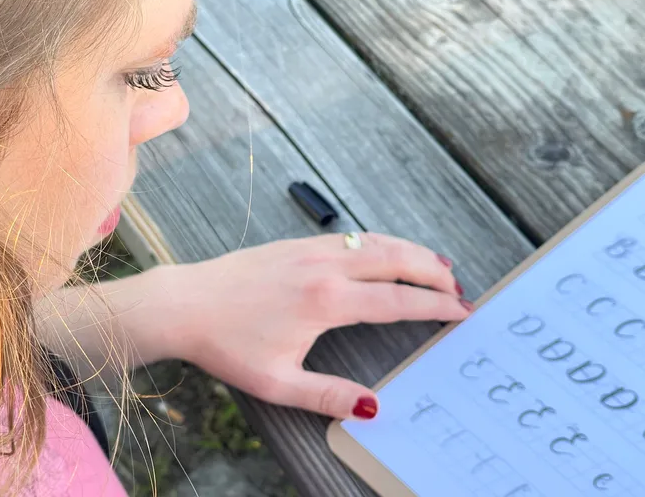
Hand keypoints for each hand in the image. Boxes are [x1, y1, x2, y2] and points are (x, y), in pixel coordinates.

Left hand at [158, 232, 470, 419]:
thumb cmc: (226, 344)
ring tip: (439, 266)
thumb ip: (328, 395)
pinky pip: (353, 237)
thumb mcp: (277, 382)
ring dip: (413, 252)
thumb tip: (372, 407)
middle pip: (397, 260)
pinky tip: (389, 252)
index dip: (435, 306)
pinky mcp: (297, 243)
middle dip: (434, 273)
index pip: (397, 300)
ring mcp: (310, 249)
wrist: (184, 304)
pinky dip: (382, 242)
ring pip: (377, 242)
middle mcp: (325, 267)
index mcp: (326, 301)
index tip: (460, 312)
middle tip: (458, 289)